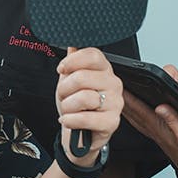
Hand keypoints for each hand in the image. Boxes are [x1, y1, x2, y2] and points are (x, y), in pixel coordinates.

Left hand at [55, 47, 122, 165]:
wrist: (79, 134)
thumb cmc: (76, 105)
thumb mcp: (70, 80)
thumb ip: (73, 61)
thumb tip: (73, 43)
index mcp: (105, 70)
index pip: (93, 55)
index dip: (73, 61)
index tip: (61, 69)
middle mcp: (114, 83)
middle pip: (83, 76)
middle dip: (65, 88)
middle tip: (64, 96)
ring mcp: (116, 103)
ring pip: (84, 97)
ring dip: (67, 106)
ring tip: (68, 110)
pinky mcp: (112, 122)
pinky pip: (86, 118)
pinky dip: (71, 120)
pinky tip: (68, 120)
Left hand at [121, 64, 177, 177]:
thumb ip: (174, 120)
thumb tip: (161, 107)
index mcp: (158, 126)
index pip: (138, 108)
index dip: (127, 96)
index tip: (117, 86)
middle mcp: (154, 128)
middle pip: (133, 111)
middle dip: (123, 98)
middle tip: (112, 88)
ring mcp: (156, 132)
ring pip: (136, 116)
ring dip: (127, 106)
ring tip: (118, 97)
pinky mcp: (161, 136)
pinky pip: (142, 123)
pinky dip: (135, 116)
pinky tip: (133, 114)